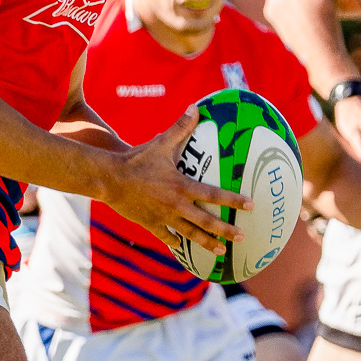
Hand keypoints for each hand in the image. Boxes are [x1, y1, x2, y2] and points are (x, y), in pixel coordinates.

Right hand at [102, 107, 249, 254]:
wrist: (109, 179)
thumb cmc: (136, 159)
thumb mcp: (160, 143)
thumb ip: (181, 127)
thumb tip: (195, 108)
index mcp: (182, 186)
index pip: (214, 194)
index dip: (234, 200)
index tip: (252, 206)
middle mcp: (177, 204)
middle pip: (207, 221)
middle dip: (226, 230)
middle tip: (242, 238)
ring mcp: (164, 217)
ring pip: (190, 234)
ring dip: (207, 243)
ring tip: (220, 251)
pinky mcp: (150, 224)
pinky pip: (166, 236)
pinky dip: (176, 242)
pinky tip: (182, 247)